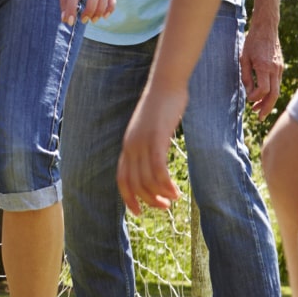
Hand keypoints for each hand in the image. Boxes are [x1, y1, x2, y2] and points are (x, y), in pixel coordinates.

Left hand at [117, 85, 186, 214]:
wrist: (165, 84)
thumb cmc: (162, 106)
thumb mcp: (151, 129)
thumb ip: (150, 145)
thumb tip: (155, 161)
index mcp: (128, 146)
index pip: (122, 179)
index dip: (128, 198)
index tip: (139, 212)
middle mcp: (131, 146)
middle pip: (135, 183)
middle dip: (149, 200)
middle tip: (164, 207)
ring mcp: (142, 142)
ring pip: (147, 180)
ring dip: (160, 195)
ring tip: (174, 199)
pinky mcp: (156, 138)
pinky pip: (158, 169)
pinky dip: (166, 184)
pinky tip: (176, 191)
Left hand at [240, 20, 284, 117]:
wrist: (266, 27)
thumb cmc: (252, 41)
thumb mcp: (244, 58)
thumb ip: (246, 76)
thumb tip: (249, 93)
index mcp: (264, 66)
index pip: (263, 89)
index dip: (255, 97)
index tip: (248, 100)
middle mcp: (275, 69)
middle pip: (274, 94)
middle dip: (267, 108)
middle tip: (259, 118)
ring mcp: (280, 68)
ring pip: (277, 90)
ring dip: (268, 102)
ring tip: (258, 110)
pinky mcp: (281, 67)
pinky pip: (277, 83)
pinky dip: (271, 93)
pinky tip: (263, 97)